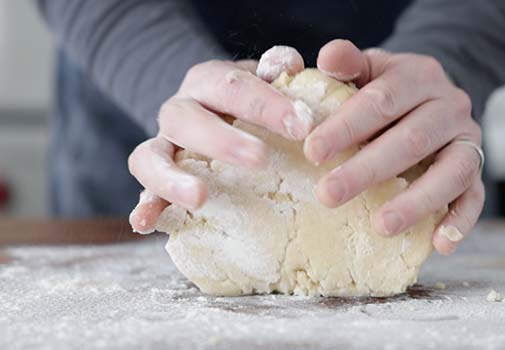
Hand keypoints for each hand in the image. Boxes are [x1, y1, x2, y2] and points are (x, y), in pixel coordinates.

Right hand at [129, 48, 307, 232]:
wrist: (214, 114)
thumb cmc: (251, 104)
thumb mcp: (265, 81)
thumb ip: (278, 71)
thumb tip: (289, 64)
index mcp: (208, 82)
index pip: (232, 85)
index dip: (266, 104)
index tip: (301, 127)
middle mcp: (179, 110)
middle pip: (187, 119)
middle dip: (223, 140)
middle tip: (259, 158)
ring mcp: (162, 145)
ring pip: (150, 156)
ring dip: (173, 178)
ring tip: (199, 197)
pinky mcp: (155, 179)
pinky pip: (144, 192)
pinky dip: (144, 207)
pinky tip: (144, 223)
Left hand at [305, 39, 484, 254]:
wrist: (431, 97)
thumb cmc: (388, 90)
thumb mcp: (369, 69)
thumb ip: (348, 63)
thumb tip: (328, 57)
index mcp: (418, 76)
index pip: (381, 100)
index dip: (347, 126)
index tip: (312, 152)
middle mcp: (450, 106)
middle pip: (411, 140)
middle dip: (368, 170)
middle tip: (328, 195)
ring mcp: (468, 139)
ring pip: (450, 172)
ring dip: (416, 201)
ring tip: (381, 226)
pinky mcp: (477, 170)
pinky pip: (476, 197)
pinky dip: (460, 221)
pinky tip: (440, 245)